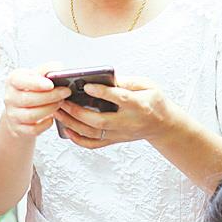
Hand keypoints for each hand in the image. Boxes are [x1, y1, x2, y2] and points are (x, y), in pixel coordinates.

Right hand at [0, 64, 67, 141]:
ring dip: (50, 109)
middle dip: (50, 96)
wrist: (20, 108)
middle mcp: (10, 97)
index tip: (51, 84)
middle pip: (29, 99)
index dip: (36, 83)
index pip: (21, 81)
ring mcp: (13, 114)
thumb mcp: (36, 75)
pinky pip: (33, 129)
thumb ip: (47, 70)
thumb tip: (59, 68)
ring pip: (31, 115)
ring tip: (60, 103)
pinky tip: (52, 117)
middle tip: (65, 92)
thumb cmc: (30, 89)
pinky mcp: (19, 128)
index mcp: (13, 81)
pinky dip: (45, 124)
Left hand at [55, 77, 174, 149]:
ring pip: (93, 133)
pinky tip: (67, 130)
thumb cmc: (154, 101)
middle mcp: (128, 122)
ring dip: (72, 124)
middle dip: (78, 112)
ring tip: (58, 111)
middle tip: (62, 100)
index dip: (102, 92)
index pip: (119, 99)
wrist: (163, 125)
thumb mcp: (147, 85)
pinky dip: (78, 139)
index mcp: (139, 105)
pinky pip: (94, 144)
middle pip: (100, 120)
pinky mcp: (114, 140)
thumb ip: (127, 81)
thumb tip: (105, 77)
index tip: (87, 85)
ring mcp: (120, 134)